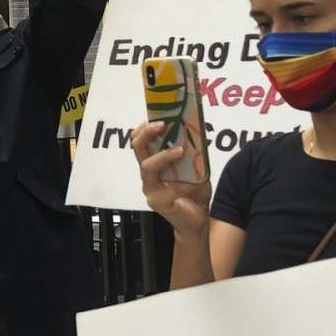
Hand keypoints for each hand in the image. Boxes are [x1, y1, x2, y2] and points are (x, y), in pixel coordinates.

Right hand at [132, 122, 211, 238]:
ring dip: (163, 156)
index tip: (157, 116)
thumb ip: (193, 152)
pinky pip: (167, 189)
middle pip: (137, 148)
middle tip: (162, 125)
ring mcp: (150, 188)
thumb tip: (197, 130)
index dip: (144, 127)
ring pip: (147, 166)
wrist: (198, 220)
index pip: (139, 140)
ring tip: (180, 150)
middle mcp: (148, 173)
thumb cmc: (195, 191)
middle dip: (147, 134)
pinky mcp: (157, 202)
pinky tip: (191, 184)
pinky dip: (181, 184)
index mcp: (154, 162)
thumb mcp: (196, 167)